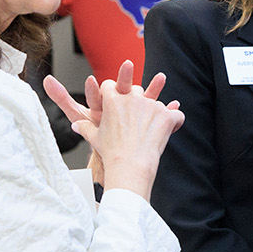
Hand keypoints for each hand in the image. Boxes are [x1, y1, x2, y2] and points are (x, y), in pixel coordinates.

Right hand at [57, 61, 182, 201]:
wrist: (129, 165)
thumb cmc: (110, 153)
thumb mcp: (94, 138)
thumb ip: (85, 128)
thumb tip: (76, 125)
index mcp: (111, 99)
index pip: (110, 85)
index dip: (112, 91)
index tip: (115, 96)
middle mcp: (132, 97)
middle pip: (135, 88)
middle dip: (136, 94)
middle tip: (137, 101)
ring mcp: (150, 105)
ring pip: (156, 100)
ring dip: (158, 103)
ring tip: (160, 90)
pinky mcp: (166, 116)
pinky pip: (176, 114)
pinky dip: (175, 120)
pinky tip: (172, 127)